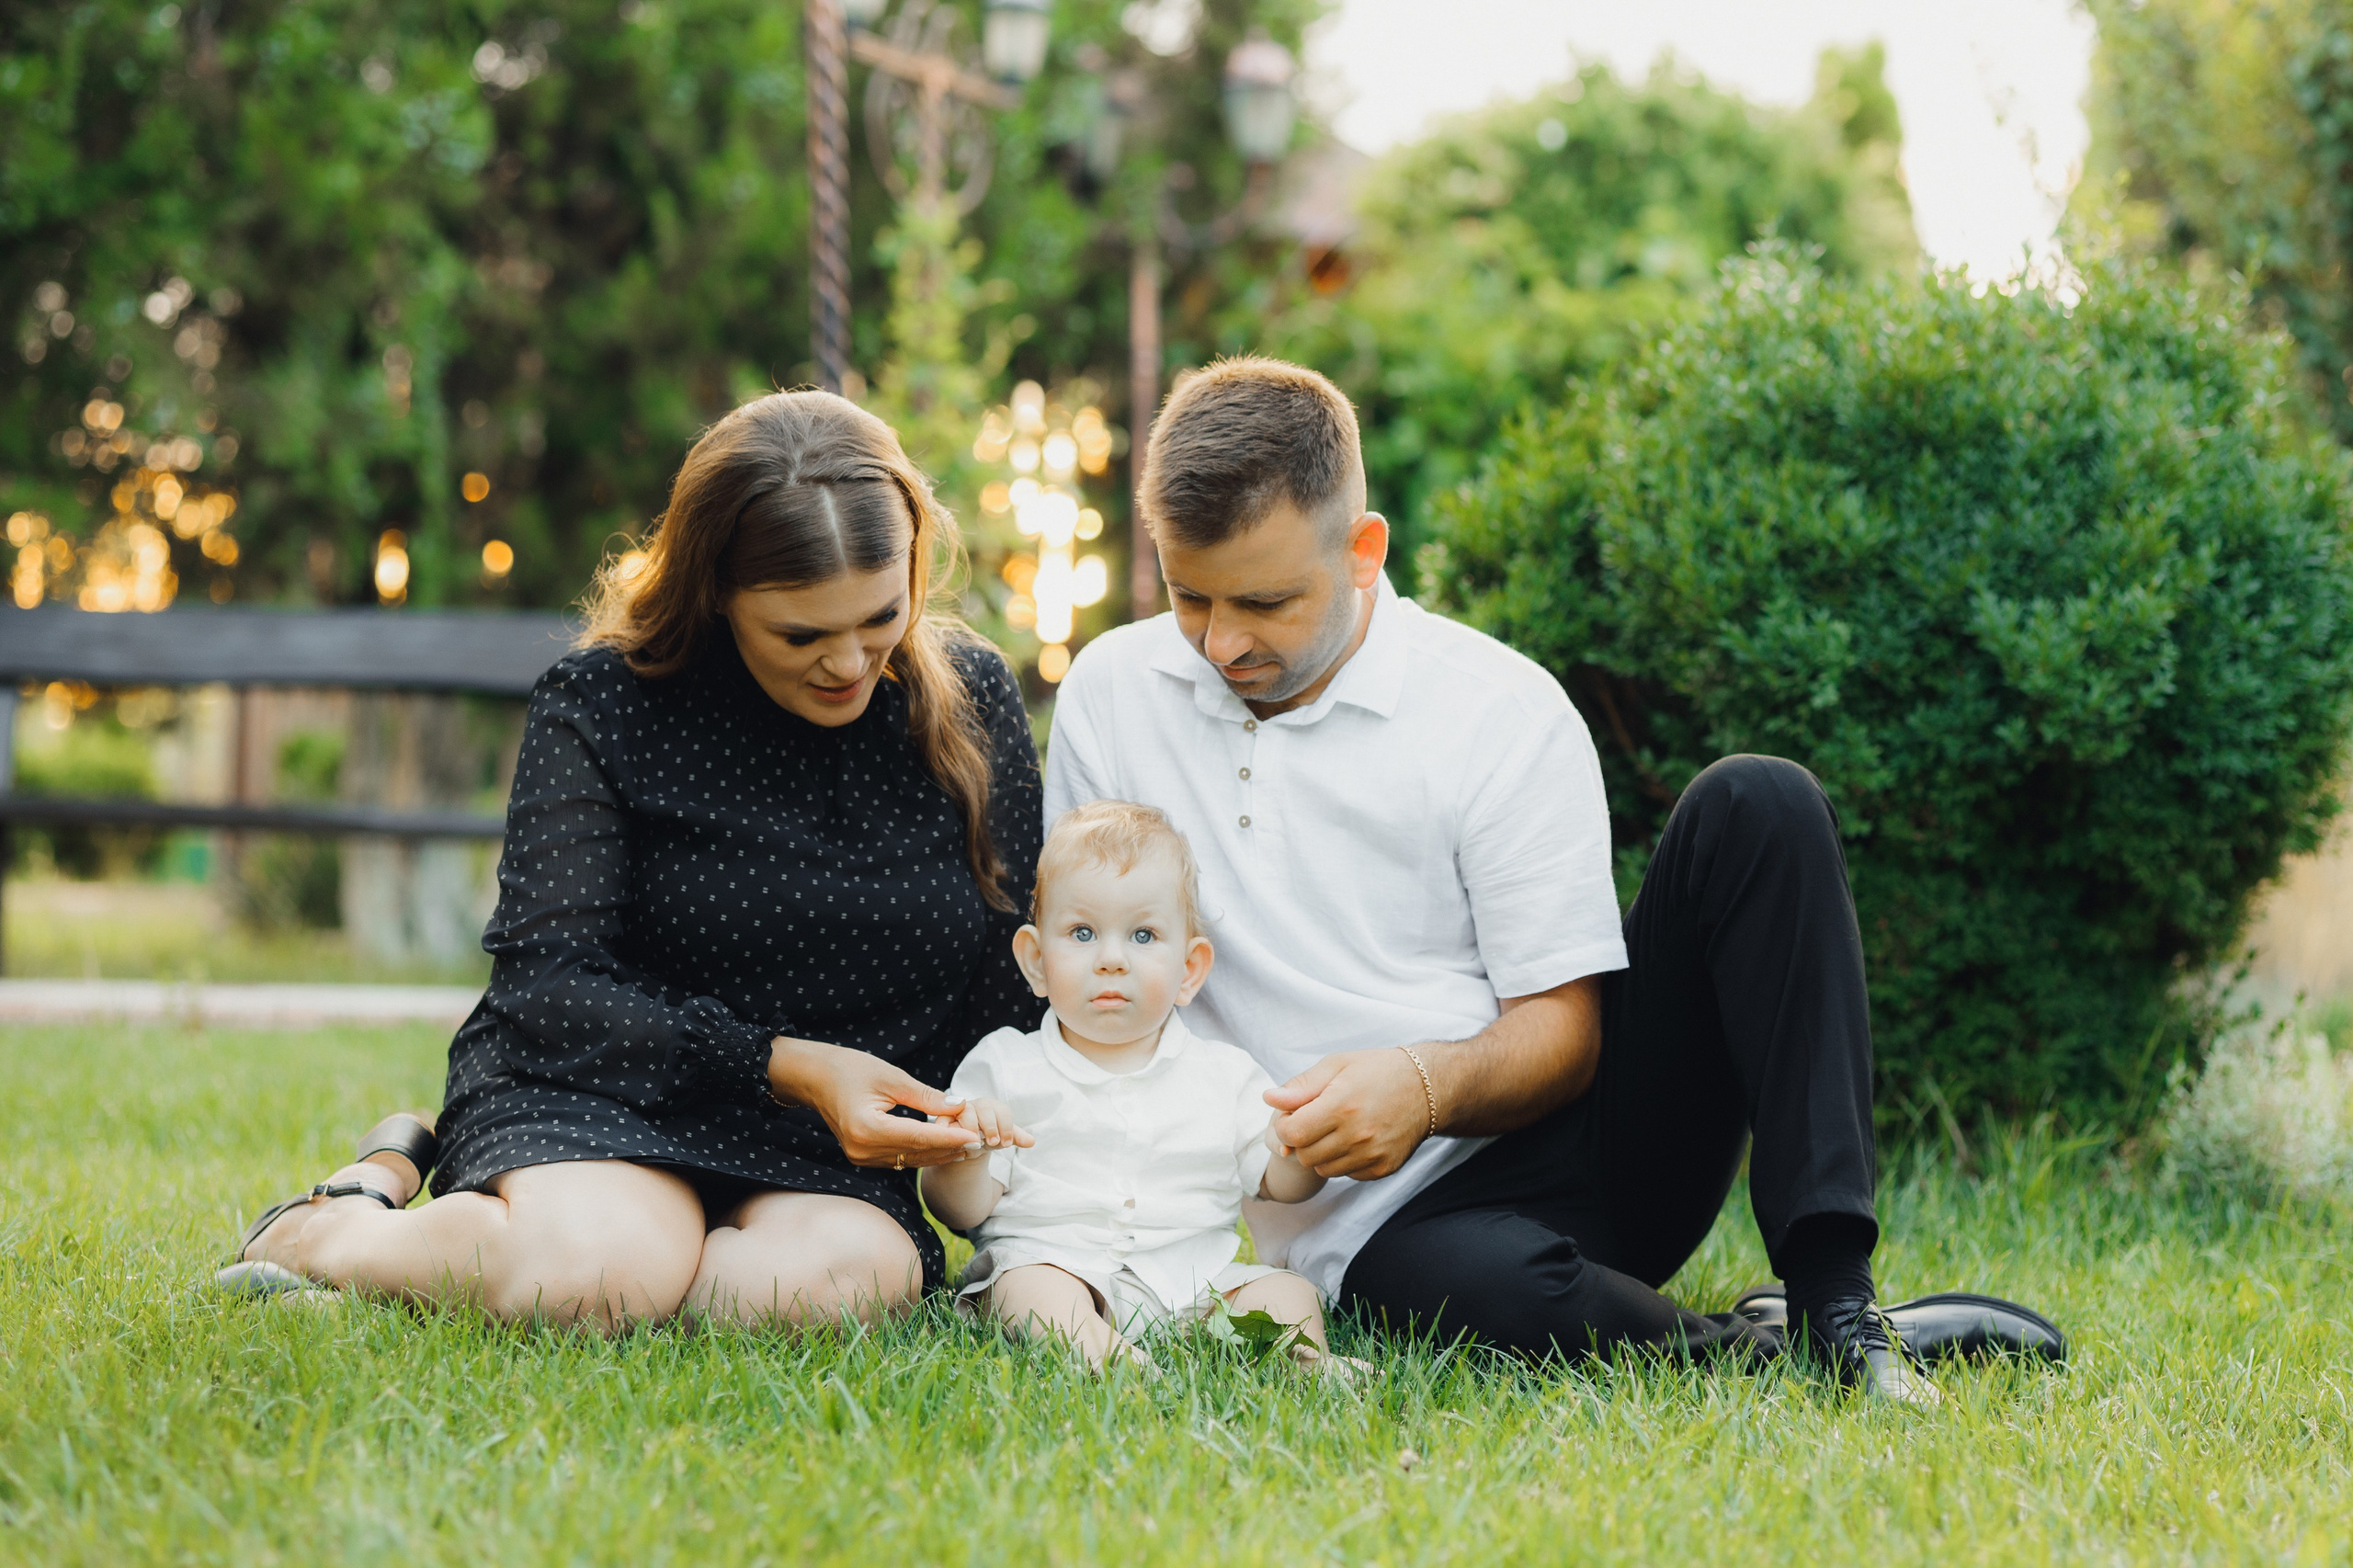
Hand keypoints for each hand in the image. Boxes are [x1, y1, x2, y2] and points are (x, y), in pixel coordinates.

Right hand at [767, 1037, 982, 1168]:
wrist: (814, 1078)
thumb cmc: (850, 1069)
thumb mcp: (892, 1077)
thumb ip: (926, 1097)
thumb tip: (961, 1106)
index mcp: (866, 1129)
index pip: (919, 1137)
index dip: (950, 1137)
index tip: (977, 1135)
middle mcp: (862, 1150)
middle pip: (917, 1153)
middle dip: (951, 1147)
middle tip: (983, 1139)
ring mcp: (860, 1157)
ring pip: (911, 1159)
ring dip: (940, 1152)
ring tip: (970, 1142)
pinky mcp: (863, 1157)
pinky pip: (900, 1158)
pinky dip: (924, 1151)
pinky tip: (946, 1144)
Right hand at [942, 1096, 1034, 1154]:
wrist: (967, 1144)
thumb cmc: (988, 1137)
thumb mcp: (1002, 1138)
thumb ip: (1015, 1138)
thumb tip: (1031, 1141)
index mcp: (994, 1107)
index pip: (1003, 1111)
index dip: (1006, 1127)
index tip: (1007, 1143)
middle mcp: (978, 1105)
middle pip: (985, 1108)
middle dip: (990, 1126)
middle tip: (993, 1143)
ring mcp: (960, 1110)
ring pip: (965, 1111)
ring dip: (971, 1128)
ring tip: (975, 1144)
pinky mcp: (945, 1117)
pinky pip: (944, 1118)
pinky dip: (947, 1127)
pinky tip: (953, 1140)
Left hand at [1263, 1046, 1432, 1180]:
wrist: (1427, 1088)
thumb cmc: (1377, 1071)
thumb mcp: (1337, 1066)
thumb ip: (1301, 1086)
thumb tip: (1269, 1098)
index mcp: (1342, 1106)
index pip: (1292, 1133)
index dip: (1284, 1126)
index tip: (1291, 1116)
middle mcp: (1358, 1135)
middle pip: (1305, 1156)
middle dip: (1301, 1140)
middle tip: (1314, 1121)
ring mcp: (1372, 1155)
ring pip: (1324, 1169)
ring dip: (1321, 1153)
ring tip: (1336, 1129)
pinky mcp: (1383, 1168)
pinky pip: (1347, 1174)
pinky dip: (1344, 1161)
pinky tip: (1355, 1140)